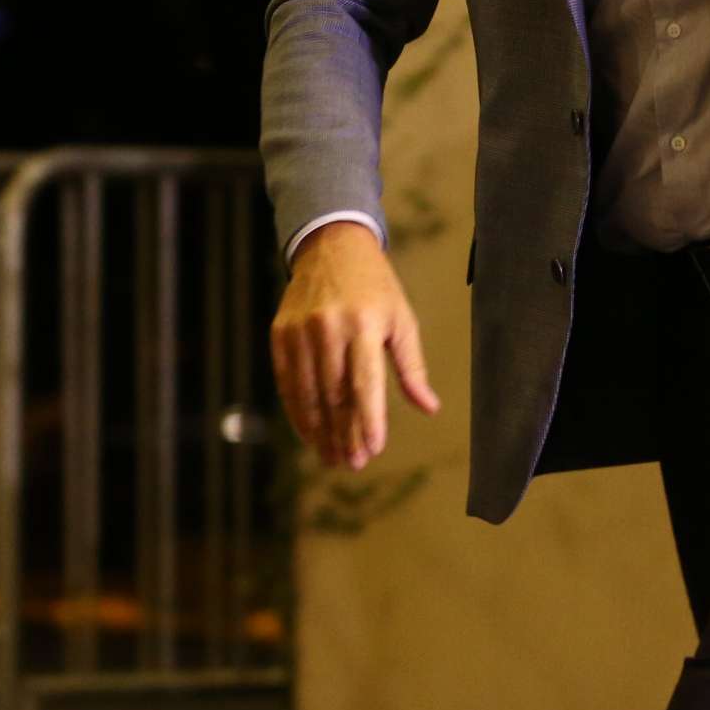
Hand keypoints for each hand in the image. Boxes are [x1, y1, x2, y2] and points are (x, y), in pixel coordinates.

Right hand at [271, 223, 440, 469]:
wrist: (331, 246)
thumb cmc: (375, 288)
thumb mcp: (401, 319)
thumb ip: (412, 367)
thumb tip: (429, 408)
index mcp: (364, 323)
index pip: (364, 382)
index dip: (368, 419)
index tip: (374, 448)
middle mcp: (328, 327)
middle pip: (334, 394)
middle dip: (344, 434)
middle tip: (354, 463)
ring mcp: (299, 331)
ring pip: (308, 394)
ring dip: (321, 431)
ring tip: (334, 457)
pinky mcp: (280, 334)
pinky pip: (288, 383)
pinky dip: (298, 412)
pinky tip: (311, 432)